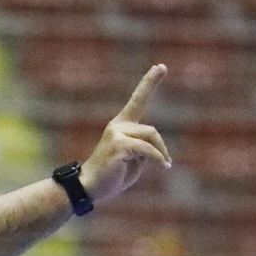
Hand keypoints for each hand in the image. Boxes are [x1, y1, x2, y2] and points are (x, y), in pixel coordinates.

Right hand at [83, 64, 171, 203]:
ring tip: (164, 166)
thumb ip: (144, 149)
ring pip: (150, 137)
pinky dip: (157, 158)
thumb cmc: (110, 178)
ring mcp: (116, 134)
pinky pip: (146, 149)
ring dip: (160, 153)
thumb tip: (154, 147)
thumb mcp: (133, 160)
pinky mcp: (118, 145)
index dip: (150, 83)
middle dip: (161, 147)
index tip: (161, 66)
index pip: (137, 101)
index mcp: (120, 126)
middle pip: (150, 130)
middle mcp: (117, 126)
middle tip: (166, 163)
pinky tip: (163, 166)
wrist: (88, 189)